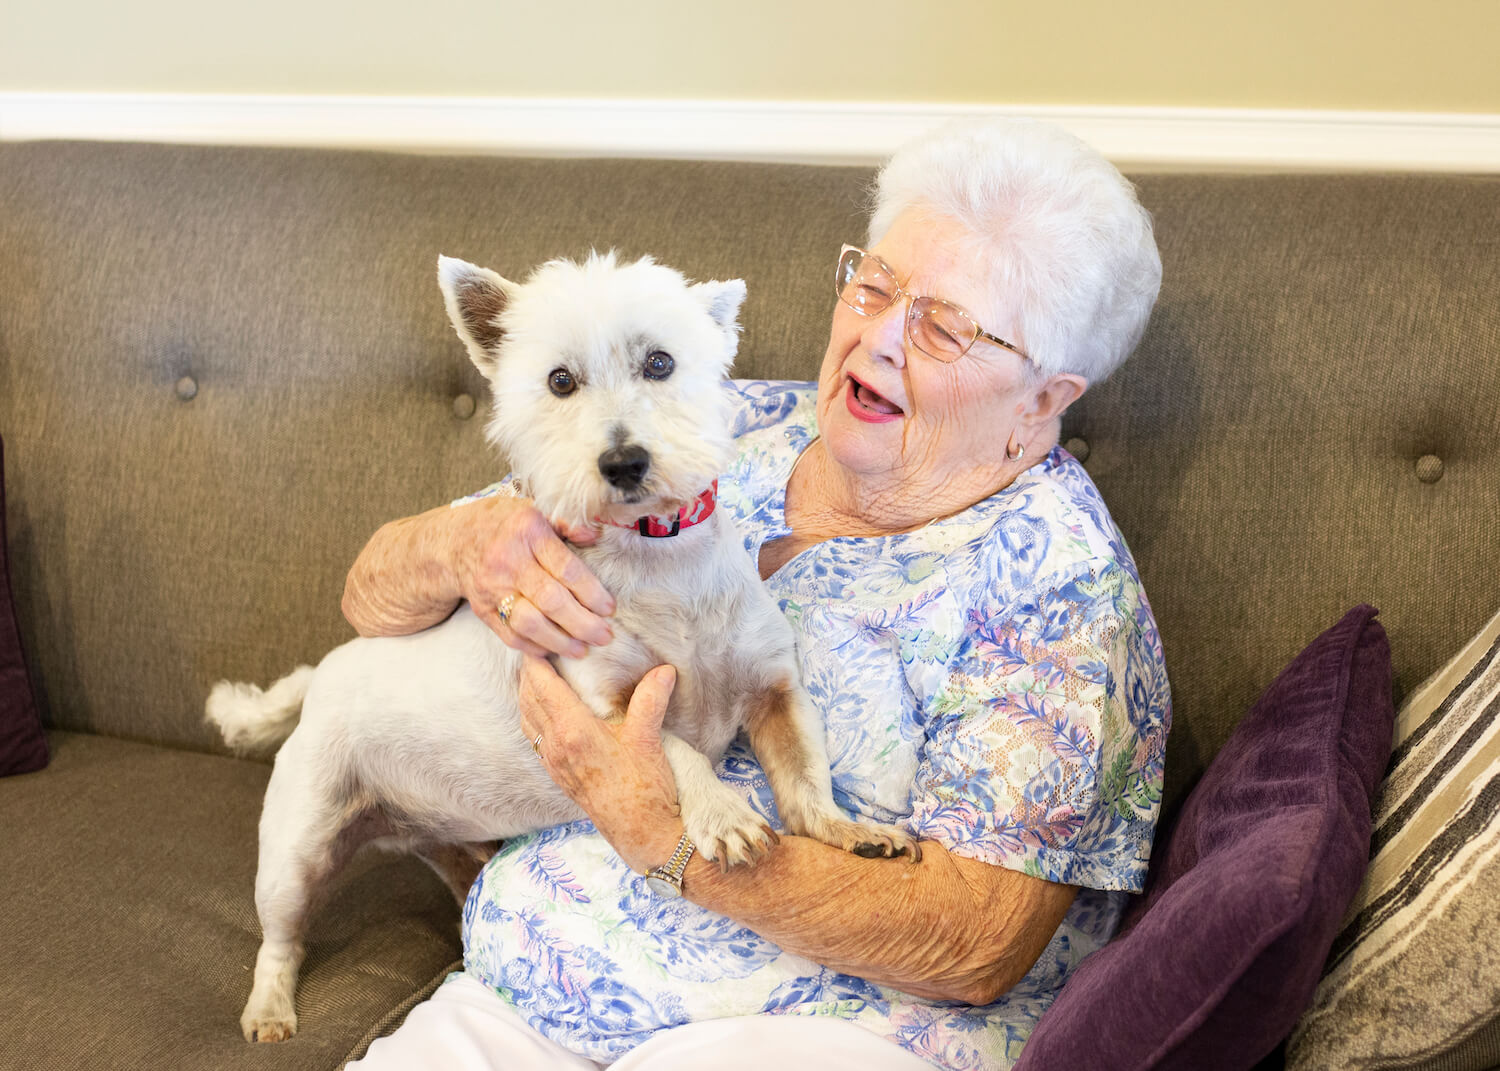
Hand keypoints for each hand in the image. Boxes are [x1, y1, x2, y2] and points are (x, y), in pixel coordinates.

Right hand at [449, 495, 614, 657]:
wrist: (454, 540)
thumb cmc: (504, 524)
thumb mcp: (533, 511)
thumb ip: (566, 524)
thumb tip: (594, 536)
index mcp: (527, 532)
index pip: (566, 569)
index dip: (592, 593)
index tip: (609, 608)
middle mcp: (509, 561)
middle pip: (551, 601)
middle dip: (582, 623)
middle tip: (604, 636)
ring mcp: (493, 588)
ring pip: (530, 623)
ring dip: (560, 641)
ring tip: (582, 650)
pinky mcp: (483, 610)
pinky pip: (510, 635)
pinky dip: (534, 647)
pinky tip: (553, 649)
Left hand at [518, 656, 682, 872]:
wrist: (641, 832)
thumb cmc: (644, 788)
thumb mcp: (648, 738)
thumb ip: (652, 699)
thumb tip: (664, 670)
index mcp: (572, 731)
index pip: (541, 684)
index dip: (537, 658)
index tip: (541, 637)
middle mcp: (555, 746)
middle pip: (527, 698)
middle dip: (529, 671)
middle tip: (539, 647)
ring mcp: (553, 762)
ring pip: (526, 718)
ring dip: (527, 694)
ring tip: (539, 674)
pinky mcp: (558, 774)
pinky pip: (534, 737)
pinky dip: (533, 716)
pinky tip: (547, 712)